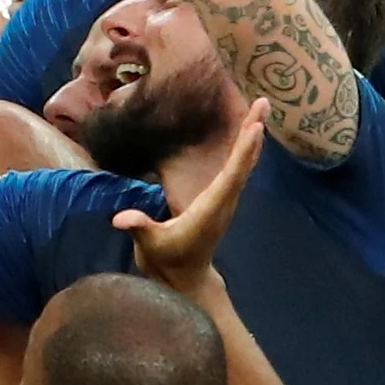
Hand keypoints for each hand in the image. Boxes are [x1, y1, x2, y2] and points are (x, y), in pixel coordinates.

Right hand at [112, 98, 264, 295]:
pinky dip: (244, 150)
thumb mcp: (151, 246)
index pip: (230, 176)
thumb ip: (139, 228)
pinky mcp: (222, 201)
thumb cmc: (167, 262)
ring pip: (243, 165)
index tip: (255, 127)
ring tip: (259, 112)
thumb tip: (120, 218)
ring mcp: (226, 202)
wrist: (184, 280)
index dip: (242, 152)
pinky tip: (248, 136)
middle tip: (263, 104)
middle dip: (253, 133)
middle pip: (243, 164)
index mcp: (210, 209)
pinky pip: (237, 170)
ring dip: (251, 138)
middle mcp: (224, 202)